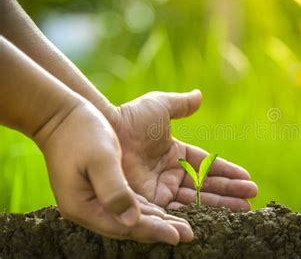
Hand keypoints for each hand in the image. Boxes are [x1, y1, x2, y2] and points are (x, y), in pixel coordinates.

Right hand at [37, 100, 192, 243]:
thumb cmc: (80, 133)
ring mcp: (94, 201)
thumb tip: (132, 220)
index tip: (177, 236)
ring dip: (158, 221)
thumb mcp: (101, 157)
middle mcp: (89, 209)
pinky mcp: (101, 190)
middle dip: (161, 230)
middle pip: (131, 226)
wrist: (60, 116)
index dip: (154, 231)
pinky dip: (148, 209)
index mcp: (84, 206)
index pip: (126, 226)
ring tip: (182, 227)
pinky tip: (165, 211)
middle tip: (188, 235)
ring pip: (132, 217)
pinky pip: (130, 205)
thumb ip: (115, 190)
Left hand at [108, 90, 257, 210]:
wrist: (103, 132)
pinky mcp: (150, 203)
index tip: (247, 178)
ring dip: (221, 205)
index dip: (227, 172)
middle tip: (252, 198)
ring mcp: (161, 189)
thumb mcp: (159, 107)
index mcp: (176, 153)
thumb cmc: (129, 118)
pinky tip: (215, 220)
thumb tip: (199, 95)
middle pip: (206, 185)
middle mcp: (171, 174)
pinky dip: (196, 216)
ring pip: (196, 200)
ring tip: (244, 209)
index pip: (208, 166)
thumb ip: (180, 105)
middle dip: (230, 191)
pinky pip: (176, 211)